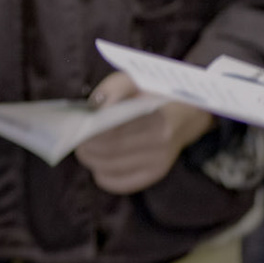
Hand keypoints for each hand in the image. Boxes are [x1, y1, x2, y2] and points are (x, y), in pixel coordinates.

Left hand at [73, 72, 214, 193]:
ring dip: (92, 161)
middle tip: (75, 139)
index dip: (91, 133)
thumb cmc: (156, 92)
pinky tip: (99, 164)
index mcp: (158, 120)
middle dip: (87, 147)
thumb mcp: (137, 78)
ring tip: (84, 149)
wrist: (188, 111)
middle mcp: (160, 146)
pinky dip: (104, 176)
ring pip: (112, 169)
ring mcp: (159, 163)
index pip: (115, 133)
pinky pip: (122, 184)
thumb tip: (94, 108)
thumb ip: (114, 88)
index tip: (77, 127)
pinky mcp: (155, 174)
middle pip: (110, 153)